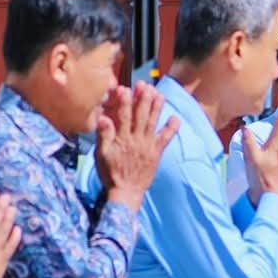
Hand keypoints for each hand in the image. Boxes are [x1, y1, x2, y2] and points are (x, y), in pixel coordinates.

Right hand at [96, 83, 178, 206]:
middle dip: (143, 99)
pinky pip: (166, 139)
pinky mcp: (157, 153)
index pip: (123, 116)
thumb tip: (103, 118)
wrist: (126, 192)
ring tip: (159, 94)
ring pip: (153, 123)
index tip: (125, 88)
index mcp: (121, 139)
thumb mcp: (101, 155)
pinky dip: (171, 128)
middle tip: (145, 85)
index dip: (124, 102)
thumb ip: (104, 135)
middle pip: (140, 116)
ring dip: (156, 108)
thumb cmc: (111, 173)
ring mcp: (148, 145)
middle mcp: (136, 139)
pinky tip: (176, 118)